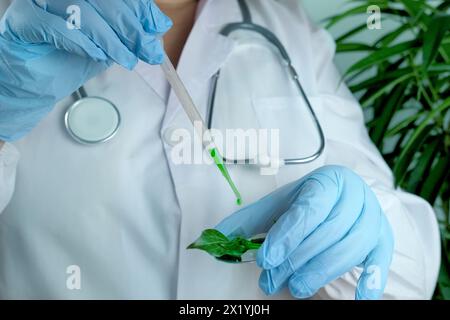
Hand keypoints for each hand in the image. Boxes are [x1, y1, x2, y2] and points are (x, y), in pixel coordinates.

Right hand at [0, 0, 171, 140]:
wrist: (38, 83)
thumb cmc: (70, 59)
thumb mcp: (110, 45)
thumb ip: (130, 34)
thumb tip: (159, 26)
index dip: (140, 8)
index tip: (157, 27)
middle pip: (102, 0)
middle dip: (130, 27)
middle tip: (146, 49)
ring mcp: (38, 2)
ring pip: (81, 11)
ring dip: (110, 38)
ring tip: (125, 59)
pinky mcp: (23, 21)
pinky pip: (55, 26)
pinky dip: (82, 42)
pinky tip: (98, 56)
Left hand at [216, 166, 393, 299]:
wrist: (343, 195)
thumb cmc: (309, 201)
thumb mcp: (277, 205)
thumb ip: (247, 221)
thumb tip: (212, 239)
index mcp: (328, 180)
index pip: (309, 208)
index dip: (287, 235)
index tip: (265, 259)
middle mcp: (355, 195)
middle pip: (328, 232)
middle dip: (296, 260)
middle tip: (271, 279)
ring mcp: (373, 217)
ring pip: (351, 249)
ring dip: (320, 273)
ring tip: (295, 287)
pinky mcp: (383, 239)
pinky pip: (380, 260)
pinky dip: (371, 280)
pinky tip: (358, 298)